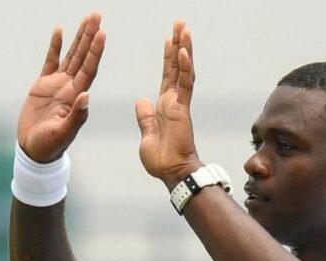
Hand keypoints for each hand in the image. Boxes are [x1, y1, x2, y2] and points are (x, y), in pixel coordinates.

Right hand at [17, 13, 105, 163]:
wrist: (34, 151)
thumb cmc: (50, 146)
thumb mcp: (63, 134)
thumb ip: (75, 116)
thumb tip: (86, 96)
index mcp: (77, 97)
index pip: (89, 69)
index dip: (95, 52)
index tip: (101, 34)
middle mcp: (71, 87)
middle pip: (83, 57)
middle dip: (90, 36)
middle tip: (97, 16)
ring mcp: (58, 85)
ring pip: (71, 55)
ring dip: (79, 37)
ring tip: (87, 19)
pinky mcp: (43, 85)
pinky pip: (51, 61)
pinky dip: (56, 46)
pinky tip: (60, 30)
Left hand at [136, 20, 203, 188]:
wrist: (171, 172)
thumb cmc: (160, 159)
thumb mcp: (146, 134)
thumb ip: (145, 117)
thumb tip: (141, 101)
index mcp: (164, 107)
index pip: (167, 76)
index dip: (168, 58)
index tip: (170, 40)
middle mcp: (174, 101)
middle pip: (176, 67)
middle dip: (178, 45)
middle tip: (180, 24)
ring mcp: (179, 104)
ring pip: (183, 71)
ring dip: (183, 49)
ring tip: (184, 29)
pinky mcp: (182, 109)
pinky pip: (184, 85)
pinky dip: (183, 67)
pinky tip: (183, 51)